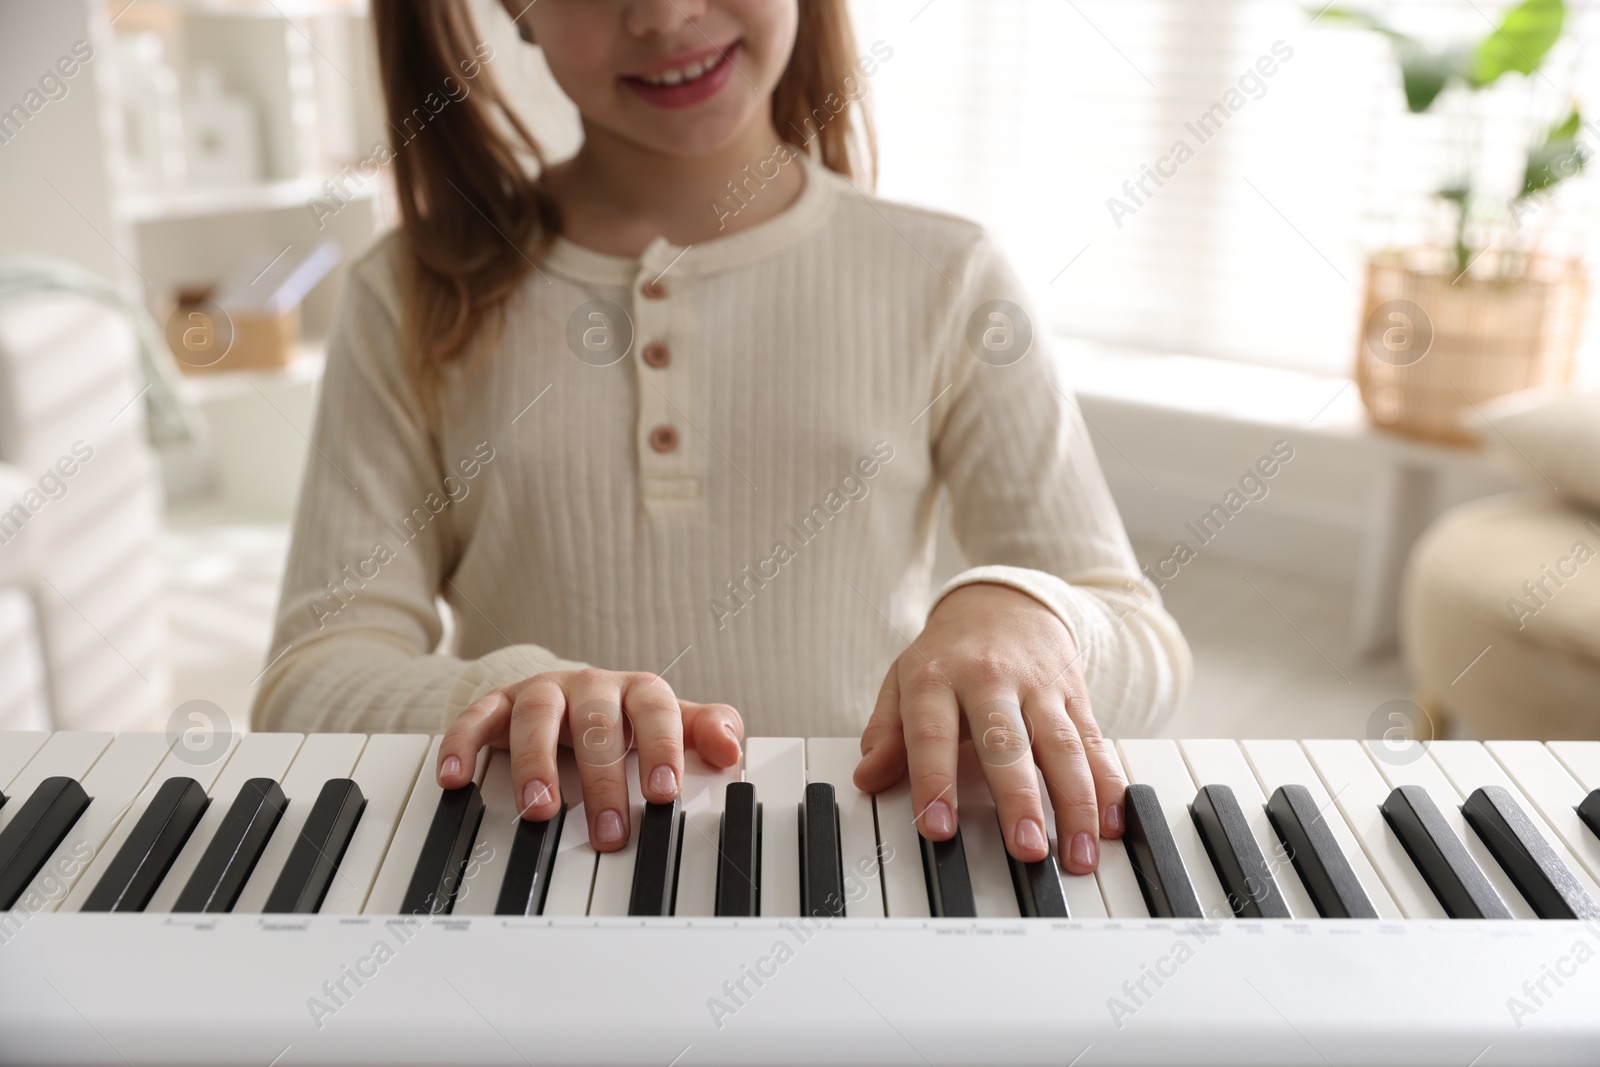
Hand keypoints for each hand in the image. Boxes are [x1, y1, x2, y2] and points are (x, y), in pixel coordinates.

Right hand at [437, 669, 742, 850]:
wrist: (573, 694)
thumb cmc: (628, 720)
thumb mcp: (672, 726)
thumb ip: (705, 732)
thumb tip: (731, 747)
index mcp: (636, 692)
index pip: (655, 710)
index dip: (661, 746)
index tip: (663, 791)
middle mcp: (589, 687)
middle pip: (596, 724)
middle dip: (603, 780)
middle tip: (608, 832)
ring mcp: (542, 693)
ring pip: (536, 716)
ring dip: (536, 762)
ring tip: (539, 810)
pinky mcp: (498, 704)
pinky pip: (476, 717)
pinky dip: (462, 745)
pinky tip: (455, 779)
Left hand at [853, 583, 1124, 872]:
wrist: (1004, 600)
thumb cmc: (948, 654)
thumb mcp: (902, 680)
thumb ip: (886, 732)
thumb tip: (867, 777)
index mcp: (937, 677)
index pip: (932, 733)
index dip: (935, 781)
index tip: (938, 828)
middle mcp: (991, 679)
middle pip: (1007, 741)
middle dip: (1019, 798)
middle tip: (1026, 849)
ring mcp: (1039, 688)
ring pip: (1063, 746)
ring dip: (1075, 803)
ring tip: (1079, 855)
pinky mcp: (1076, 695)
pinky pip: (1095, 742)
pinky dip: (1108, 785)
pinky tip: (1112, 822)